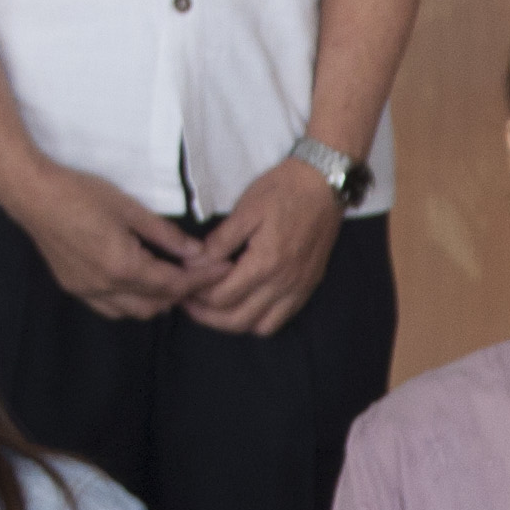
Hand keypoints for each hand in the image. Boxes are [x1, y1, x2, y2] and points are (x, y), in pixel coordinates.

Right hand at [8, 157, 217, 321]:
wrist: (33, 195)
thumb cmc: (80, 194)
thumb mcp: (130, 209)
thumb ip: (165, 234)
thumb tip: (195, 251)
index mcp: (123, 267)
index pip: (174, 284)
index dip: (202, 279)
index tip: (222, 270)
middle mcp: (105, 287)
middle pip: (157, 304)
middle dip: (184, 293)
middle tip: (202, 274)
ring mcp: (87, 291)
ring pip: (134, 311)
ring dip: (158, 300)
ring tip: (175, 278)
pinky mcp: (74, 287)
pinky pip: (111, 307)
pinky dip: (132, 301)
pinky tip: (140, 283)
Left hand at [183, 158, 345, 335]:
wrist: (325, 182)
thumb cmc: (283, 189)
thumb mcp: (246, 209)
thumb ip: (220, 241)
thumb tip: (196, 263)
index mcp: (265, 263)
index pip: (221, 297)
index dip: (196, 295)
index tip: (184, 284)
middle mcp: (283, 283)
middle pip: (237, 320)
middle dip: (207, 316)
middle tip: (190, 303)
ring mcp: (299, 288)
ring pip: (260, 327)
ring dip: (234, 322)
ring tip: (216, 306)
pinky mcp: (308, 286)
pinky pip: (281, 319)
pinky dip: (259, 319)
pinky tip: (246, 304)